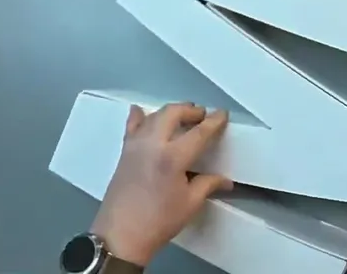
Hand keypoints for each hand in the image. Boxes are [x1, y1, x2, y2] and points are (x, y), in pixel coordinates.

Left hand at [91, 103, 232, 265]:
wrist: (121, 236)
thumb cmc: (159, 221)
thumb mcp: (190, 204)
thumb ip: (208, 184)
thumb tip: (225, 181)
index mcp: (173, 157)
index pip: (199, 132)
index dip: (213, 121)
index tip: (222, 113)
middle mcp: (152, 144)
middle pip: (173, 113)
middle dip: (190, 110)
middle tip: (202, 116)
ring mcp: (135, 146)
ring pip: (153, 116)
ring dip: (170, 112)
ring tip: (181, 116)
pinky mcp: (124, 152)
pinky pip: (132, 127)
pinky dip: (139, 116)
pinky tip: (140, 111)